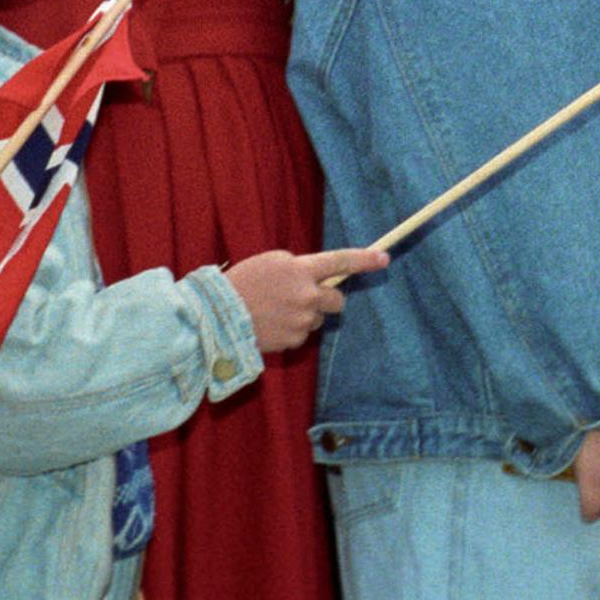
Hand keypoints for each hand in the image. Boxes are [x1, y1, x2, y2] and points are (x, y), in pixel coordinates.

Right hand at [226, 246, 385, 352]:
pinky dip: (292, 330)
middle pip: (337, 299)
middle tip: (308, 297)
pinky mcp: (293, 340)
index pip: (341, 261)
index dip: (365, 259)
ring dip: (305, 315)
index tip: (385, 258)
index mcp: (302, 270)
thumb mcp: (272, 263)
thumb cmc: (242, 283)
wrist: (214, 317)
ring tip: (275, 311)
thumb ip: (300, 268)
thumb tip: (318, 277)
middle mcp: (307, 295)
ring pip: (318, 318)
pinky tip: (271, 325)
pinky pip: (302, 334)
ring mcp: (302, 320)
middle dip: (328, 299)